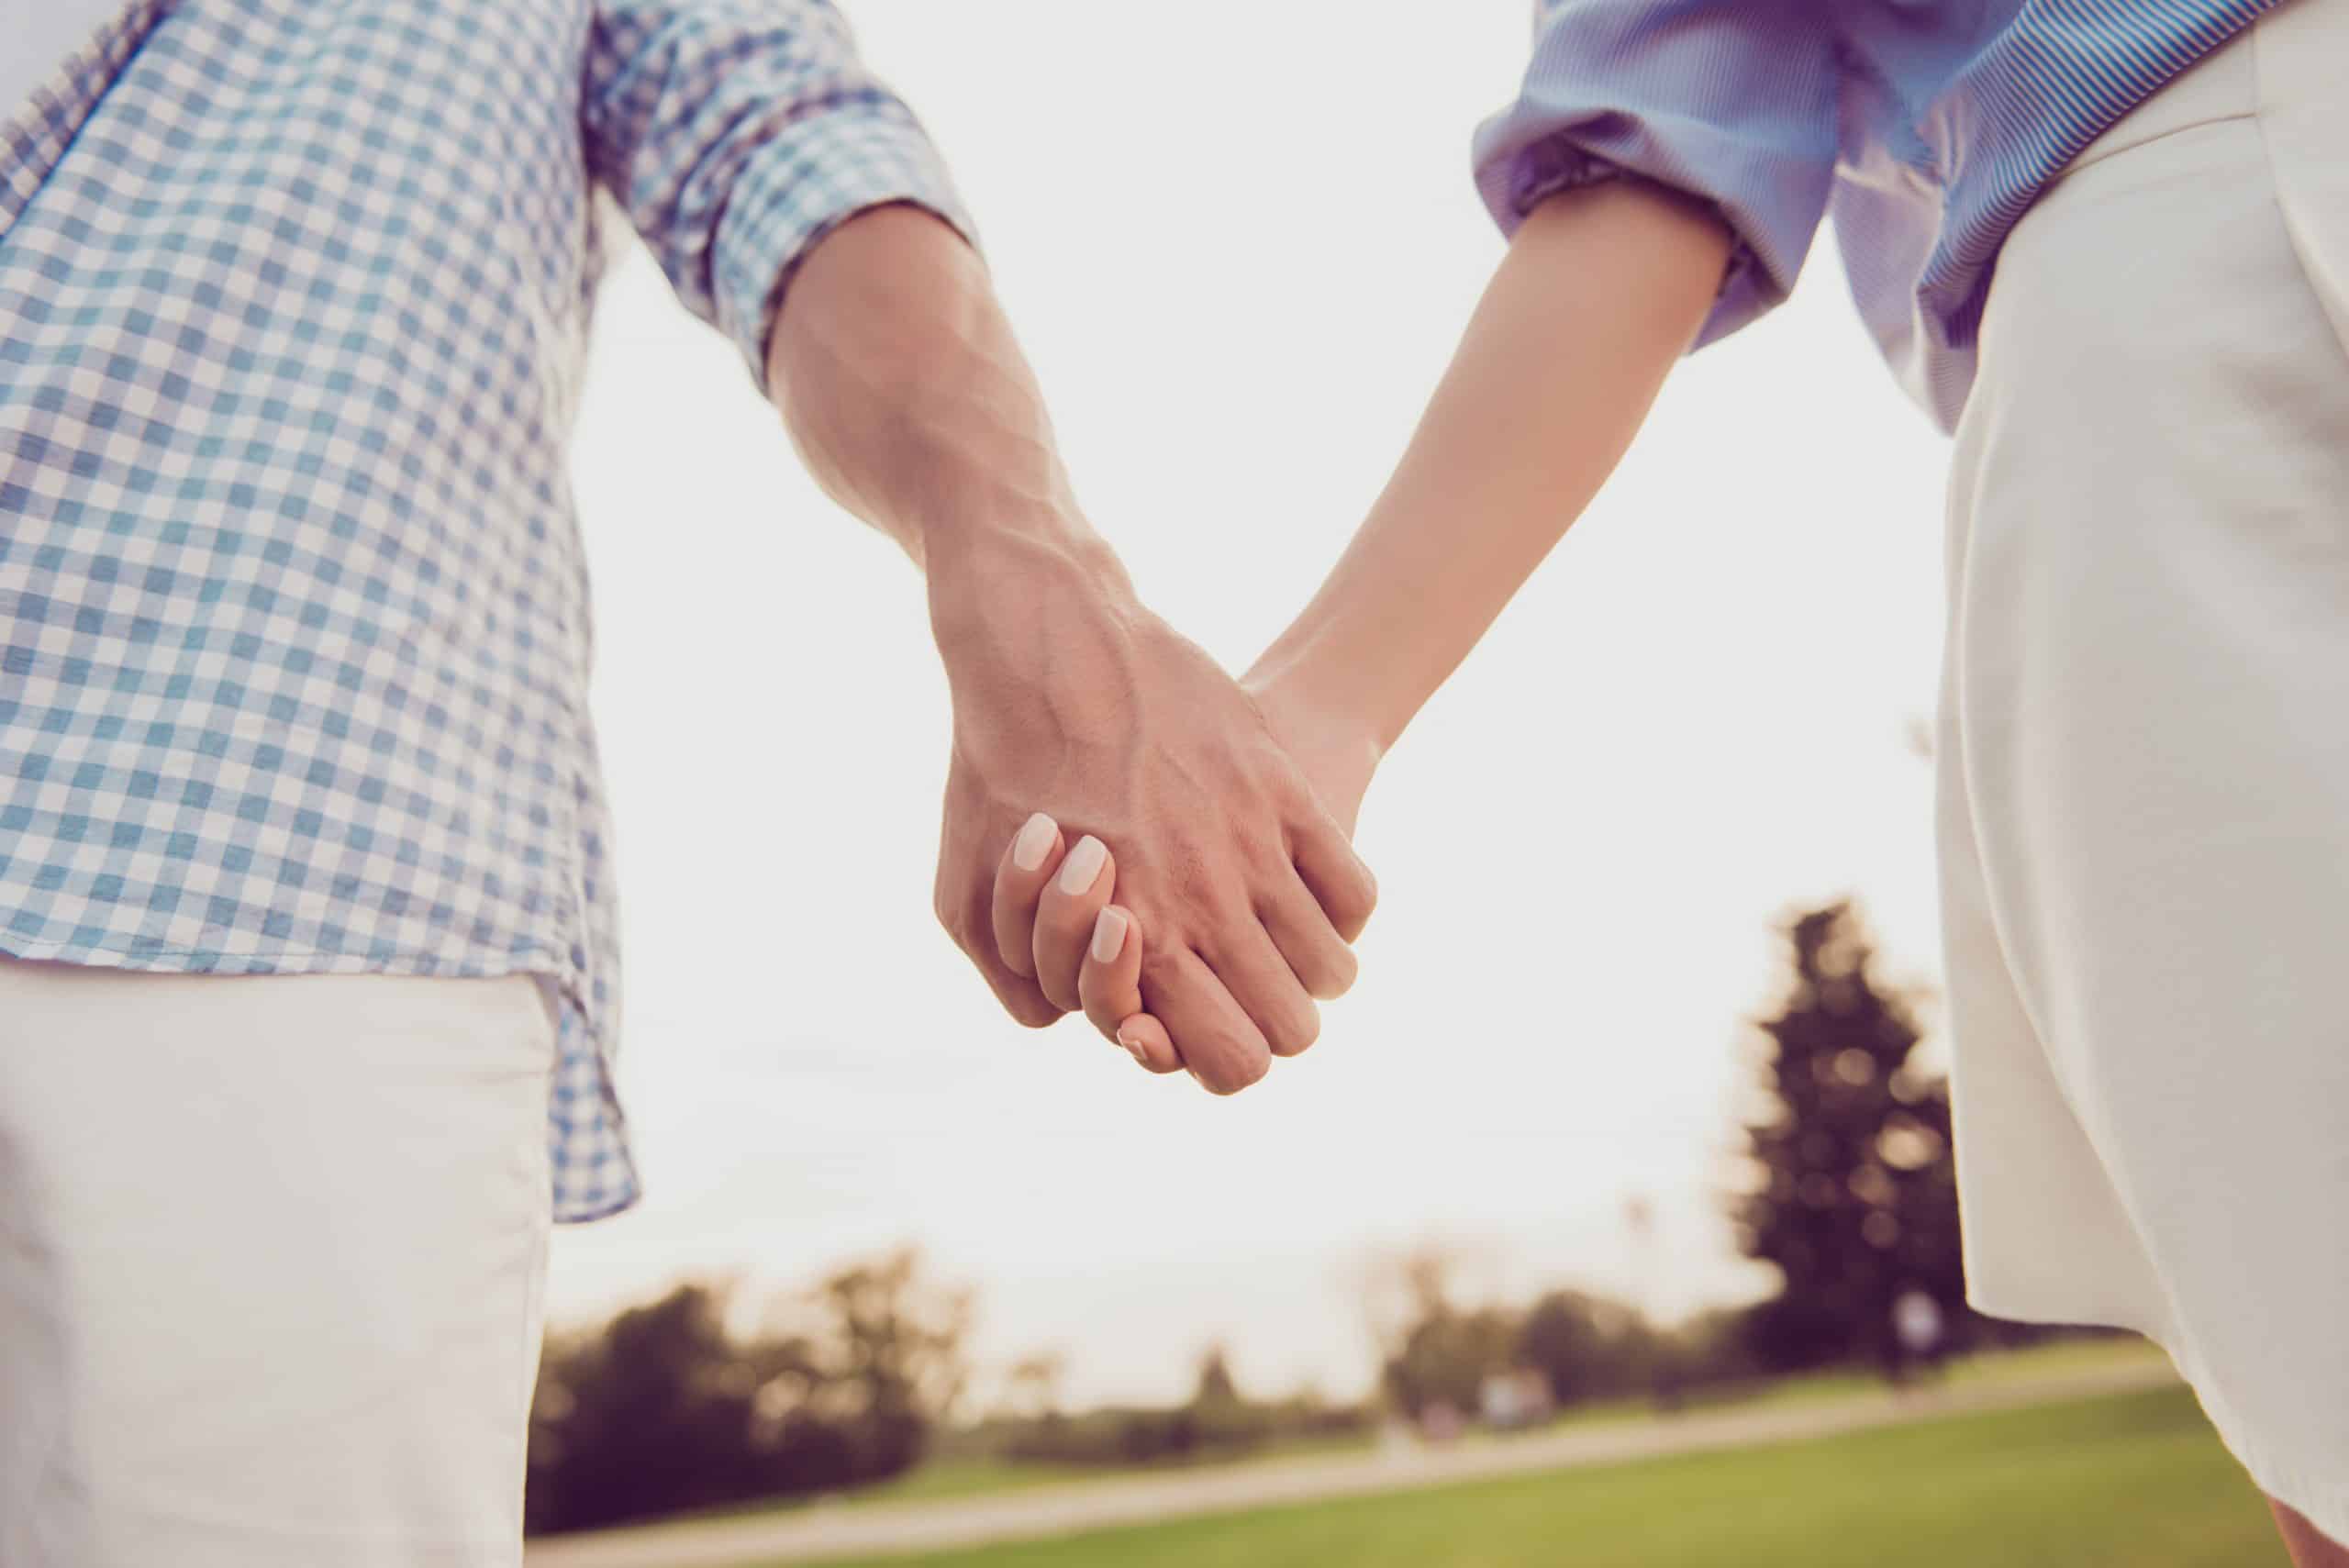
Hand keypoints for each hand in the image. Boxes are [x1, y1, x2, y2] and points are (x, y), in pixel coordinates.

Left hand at [930, 540, 1376, 1093]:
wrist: (1047, 642)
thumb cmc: (995, 773)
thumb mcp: (964, 896)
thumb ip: (1019, 980)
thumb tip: (1075, 1024)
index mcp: (1133, 939)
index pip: (1230, 1063)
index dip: (1220, 1058)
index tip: (1195, 1019)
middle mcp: (1204, 901)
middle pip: (1293, 1030)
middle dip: (1267, 1023)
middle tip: (1237, 987)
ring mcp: (1253, 844)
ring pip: (1333, 967)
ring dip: (1307, 967)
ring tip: (1275, 942)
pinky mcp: (1283, 789)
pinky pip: (1355, 892)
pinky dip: (1338, 906)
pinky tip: (1301, 889)